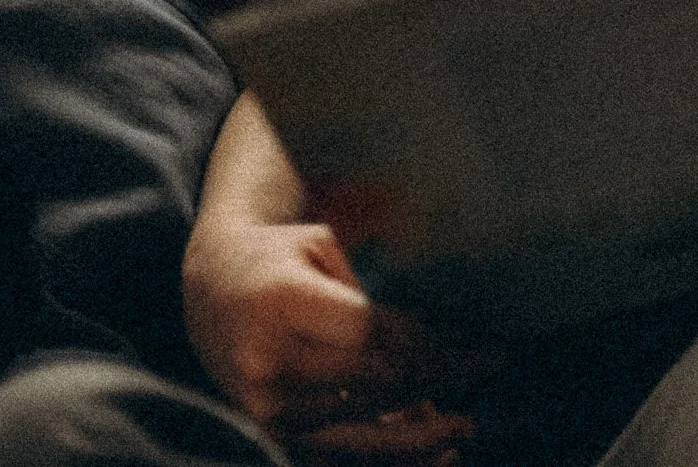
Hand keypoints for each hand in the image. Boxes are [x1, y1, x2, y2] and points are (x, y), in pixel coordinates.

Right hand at [182, 217, 473, 457]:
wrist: (208, 285)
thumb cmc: (280, 256)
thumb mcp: (324, 250)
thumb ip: (370, 298)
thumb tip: (436, 344)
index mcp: (284, 301)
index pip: (373, 332)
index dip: (430, 344)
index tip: (480, 347)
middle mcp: (269, 358)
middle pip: (374, 381)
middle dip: (439, 379)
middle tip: (489, 370)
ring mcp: (266, 402)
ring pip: (359, 427)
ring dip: (419, 432)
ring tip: (465, 428)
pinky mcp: (268, 427)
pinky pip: (336, 451)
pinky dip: (386, 451)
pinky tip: (432, 453)